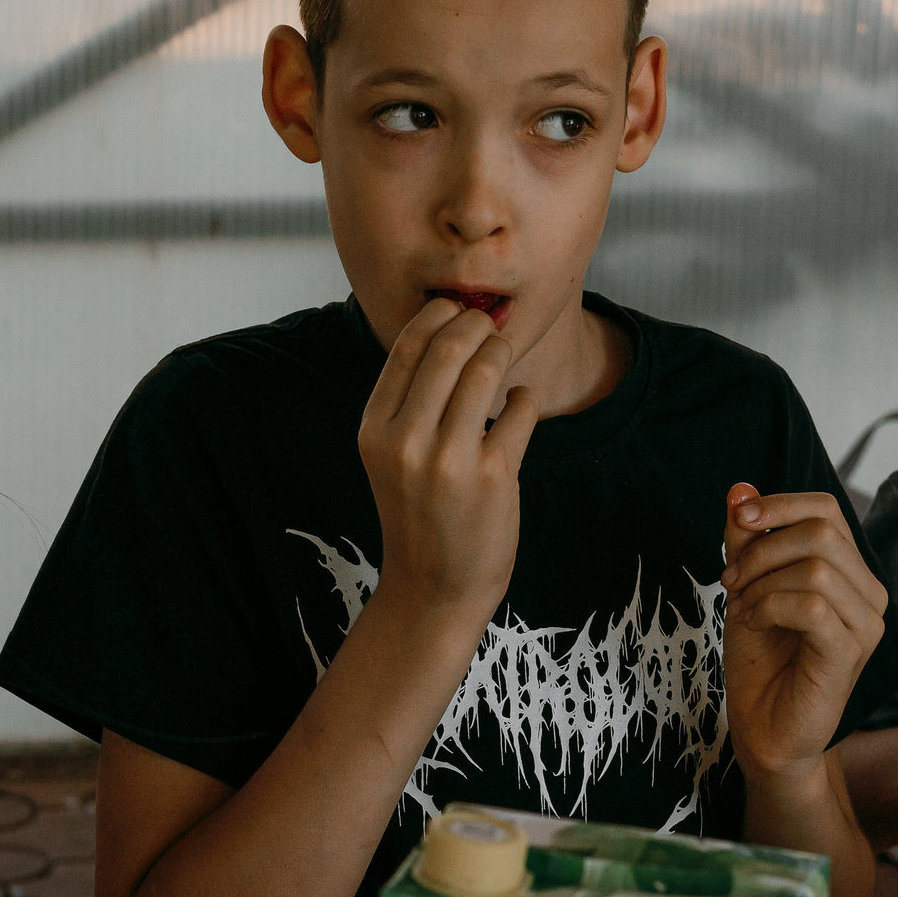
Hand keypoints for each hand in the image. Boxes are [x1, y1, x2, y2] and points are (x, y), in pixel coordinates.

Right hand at [356, 299, 538, 617]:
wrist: (433, 586)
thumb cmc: (418, 510)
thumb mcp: (391, 454)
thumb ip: (410, 400)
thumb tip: (450, 325)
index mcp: (373, 430)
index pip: (408, 348)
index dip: (440, 315)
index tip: (459, 310)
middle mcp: (405, 442)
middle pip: (448, 349)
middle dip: (477, 325)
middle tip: (491, 324)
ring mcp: (449, 460)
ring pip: (487, 371)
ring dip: (502, 353)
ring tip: (504, 358)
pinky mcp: (492, 477)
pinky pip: (520, 409)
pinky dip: (524, 398)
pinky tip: (518, 404)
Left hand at [720, 485, 887, 775]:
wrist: (763, 730)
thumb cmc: (761, 661)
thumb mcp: (745, 586)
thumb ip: (745, 539)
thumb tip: (739, 489)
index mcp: (850, 573)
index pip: (827, 510)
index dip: (779, 504)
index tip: (737, 521)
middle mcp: (870, 595)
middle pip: (823, 531)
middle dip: (762, 548)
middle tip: (731, 580)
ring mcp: (866, 626)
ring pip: (816, 568)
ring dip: (762, 582)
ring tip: (741, 608)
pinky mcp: (849, 655)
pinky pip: (812, 606)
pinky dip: (769, 607)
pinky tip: (752, 624)